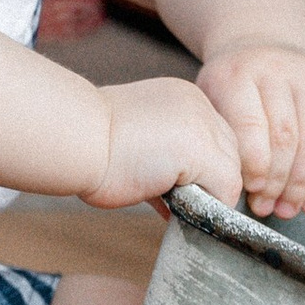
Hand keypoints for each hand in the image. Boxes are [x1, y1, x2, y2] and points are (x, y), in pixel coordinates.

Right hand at [84, 74, 244, 211]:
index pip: (212, 138)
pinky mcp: (202, 150)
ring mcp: (203, 124)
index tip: (173, 185)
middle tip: (176, 201)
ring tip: (169, 202)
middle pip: (227, 155)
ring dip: (205, 197)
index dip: (199, 169)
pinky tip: (171, 205)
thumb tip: (182, 198)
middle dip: (208, 183)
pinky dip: (204, 207)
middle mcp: (197, 104)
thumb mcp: (136, 144)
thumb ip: (164, 162)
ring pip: (229, 174)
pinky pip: (224, 190)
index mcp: (180, 97)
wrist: (75, 138)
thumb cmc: (91, 146)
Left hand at [197, 39, 304, 220]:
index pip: (251, 126)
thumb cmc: (230, 85)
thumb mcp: (211, 98)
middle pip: (286, 136)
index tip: (249, 191)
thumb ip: (219, 136)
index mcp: (238, 74)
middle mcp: (277, 72)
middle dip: (277, 181)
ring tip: (288, 210)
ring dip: (302, 184)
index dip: (254, 164)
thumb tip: (225, 188)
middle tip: (266, 208)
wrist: (264, 42)